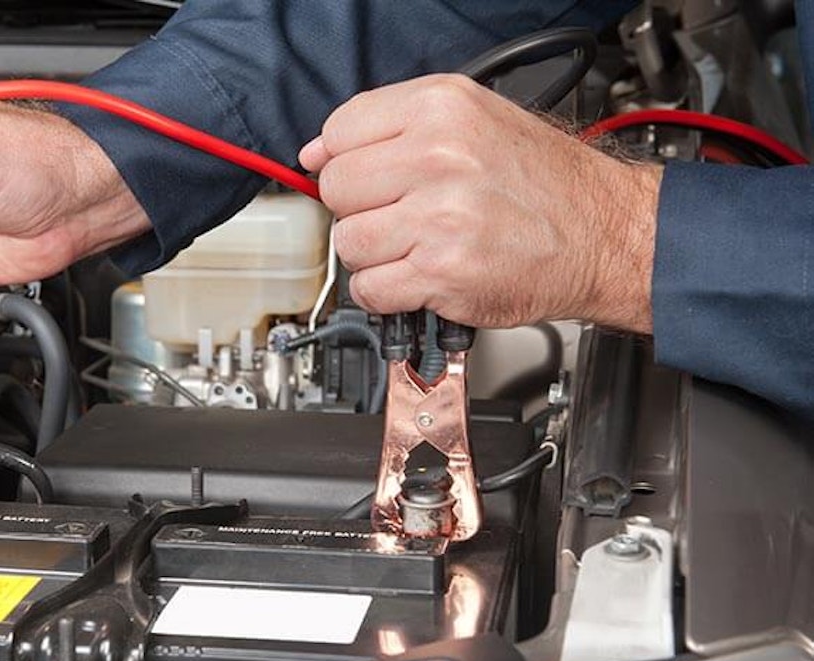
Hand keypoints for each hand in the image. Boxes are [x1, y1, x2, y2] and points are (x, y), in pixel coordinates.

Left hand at [299, 74, 660, 332]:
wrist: (603, 234)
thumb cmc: (544, 181)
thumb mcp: (473, 119)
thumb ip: (391, 126)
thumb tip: (316, 152)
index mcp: (441, 109)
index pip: (338, 132)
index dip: (346, 160)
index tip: (366, 177)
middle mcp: (438, 159)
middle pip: (337, 189)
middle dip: (361, 208)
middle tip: (400, 213)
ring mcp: (438, 219)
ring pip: (348, 243)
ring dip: (373, 254)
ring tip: (414, 245)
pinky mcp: (441, 274)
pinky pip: (369, 288)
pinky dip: (386, 292)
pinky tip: (419, 275)